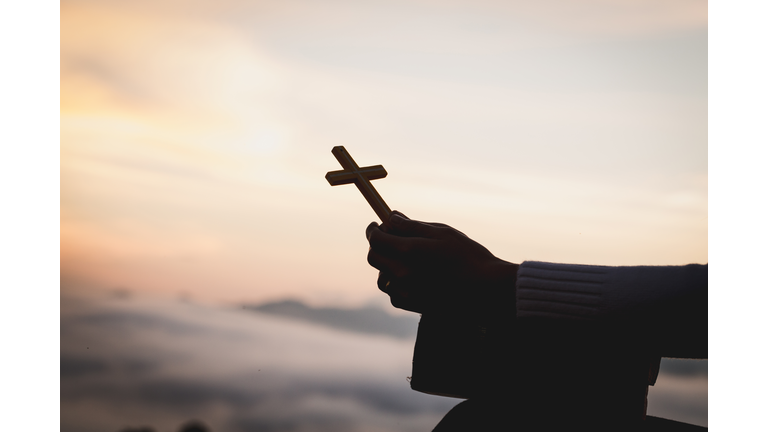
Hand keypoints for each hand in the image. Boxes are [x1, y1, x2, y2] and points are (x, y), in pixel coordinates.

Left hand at [366, 211, 518, 318]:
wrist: (487, 290)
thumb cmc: (469, 257)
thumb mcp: (443, 232)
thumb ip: (412, 226)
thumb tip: (391, 217)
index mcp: (408, 251)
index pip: (376, 239)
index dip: (373, 229)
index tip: (376, 224)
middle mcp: (402, 273)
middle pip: (374, 258)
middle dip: (378, 245)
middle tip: (390, 237)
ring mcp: (407, 292)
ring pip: (382, 278)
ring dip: (386, 266)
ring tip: (403, 258)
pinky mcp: (414, 306)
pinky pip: (393, 294)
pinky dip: (395, 284)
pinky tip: (411, 276)